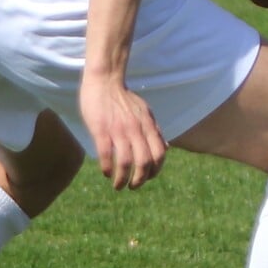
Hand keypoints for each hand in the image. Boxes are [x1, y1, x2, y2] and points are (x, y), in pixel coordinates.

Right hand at [80, 70, 166, 190]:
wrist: (105, 80)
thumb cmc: (124, 98)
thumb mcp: (145, 112)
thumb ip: (155, 131)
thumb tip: (166, 148)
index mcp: (148, 125)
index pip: (159, 154)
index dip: (155, 171)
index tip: (147, 178)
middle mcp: (136, 129)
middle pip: (144, 162)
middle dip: (140, 180)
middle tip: (132, 187)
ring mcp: (118, 130)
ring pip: (126, 162)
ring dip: (122, 179)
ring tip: (118, 185)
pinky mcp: (101, 130)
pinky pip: (106, 155)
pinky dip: (108, 168)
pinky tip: (106, 172)